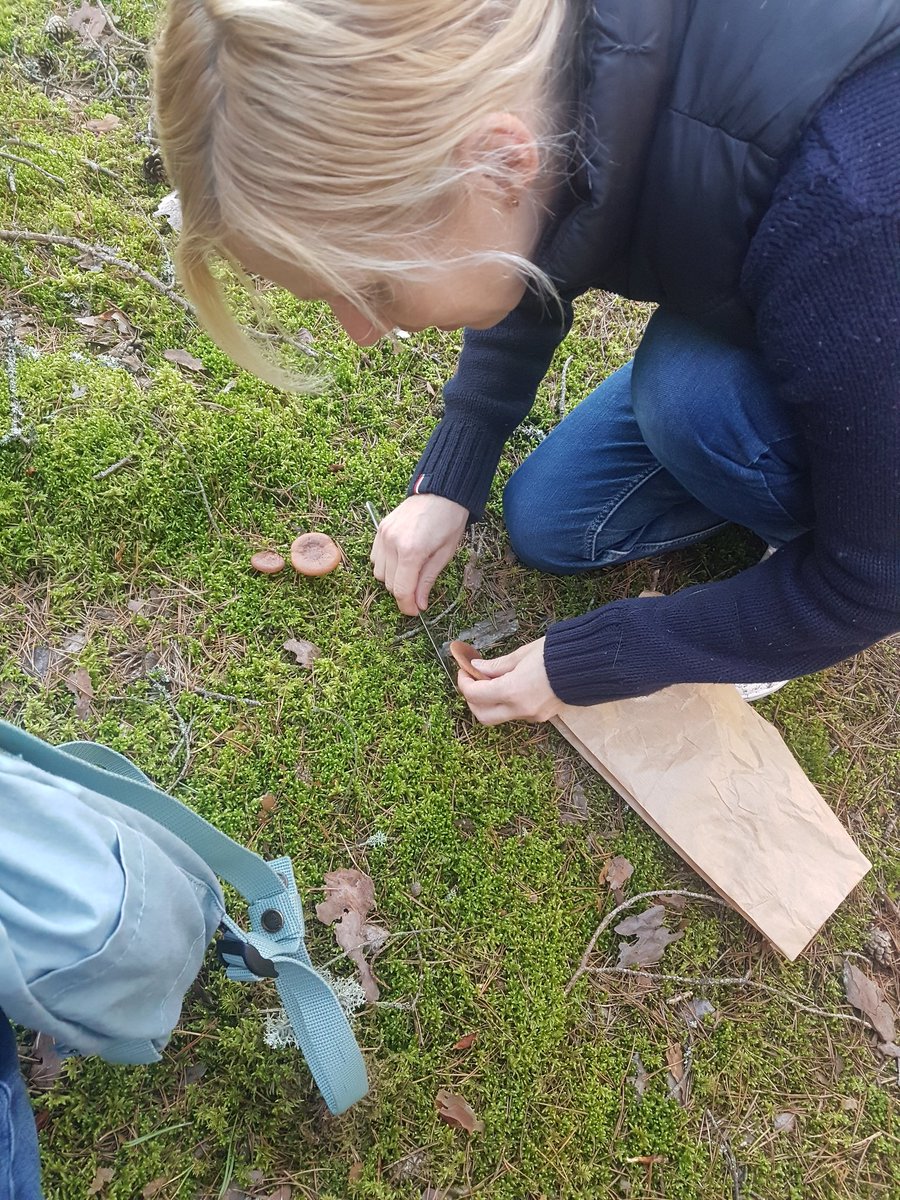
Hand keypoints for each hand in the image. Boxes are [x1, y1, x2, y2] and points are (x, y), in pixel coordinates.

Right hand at [371, 494, 467, 614]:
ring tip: (411, 572)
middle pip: (389, 584)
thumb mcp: (444, 555)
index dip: (408, 606)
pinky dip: (385, 565)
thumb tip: (419, 604)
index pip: (402, 590)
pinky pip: (375, 557)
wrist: (441, 493)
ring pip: (379, 573)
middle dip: (403, 593)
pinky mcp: (380, 529)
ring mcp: (383, 535)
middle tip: (418, 592)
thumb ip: (427, 581)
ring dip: (393, 579)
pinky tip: (401, 560)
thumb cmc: (449, 522)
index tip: (416, 612)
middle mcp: (392, 543)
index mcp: (412, 551)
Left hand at [456, 638, 562, 724]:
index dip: (464, 682)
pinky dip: (505, 703)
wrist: (590, 664)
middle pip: (482, 715)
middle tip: (472, 680)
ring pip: (499, 717)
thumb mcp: (523, 654)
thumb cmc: (557, 654)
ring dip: (489, 702)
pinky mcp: (543, 716)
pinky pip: (515, 714)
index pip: (475, 695)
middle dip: (472, 700)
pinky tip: (508, 686)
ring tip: (491, 680)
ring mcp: (532, 716)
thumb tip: (477, 668)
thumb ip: (497, 665)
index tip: (465, 669)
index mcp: (512, 691)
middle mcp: (520, 709)